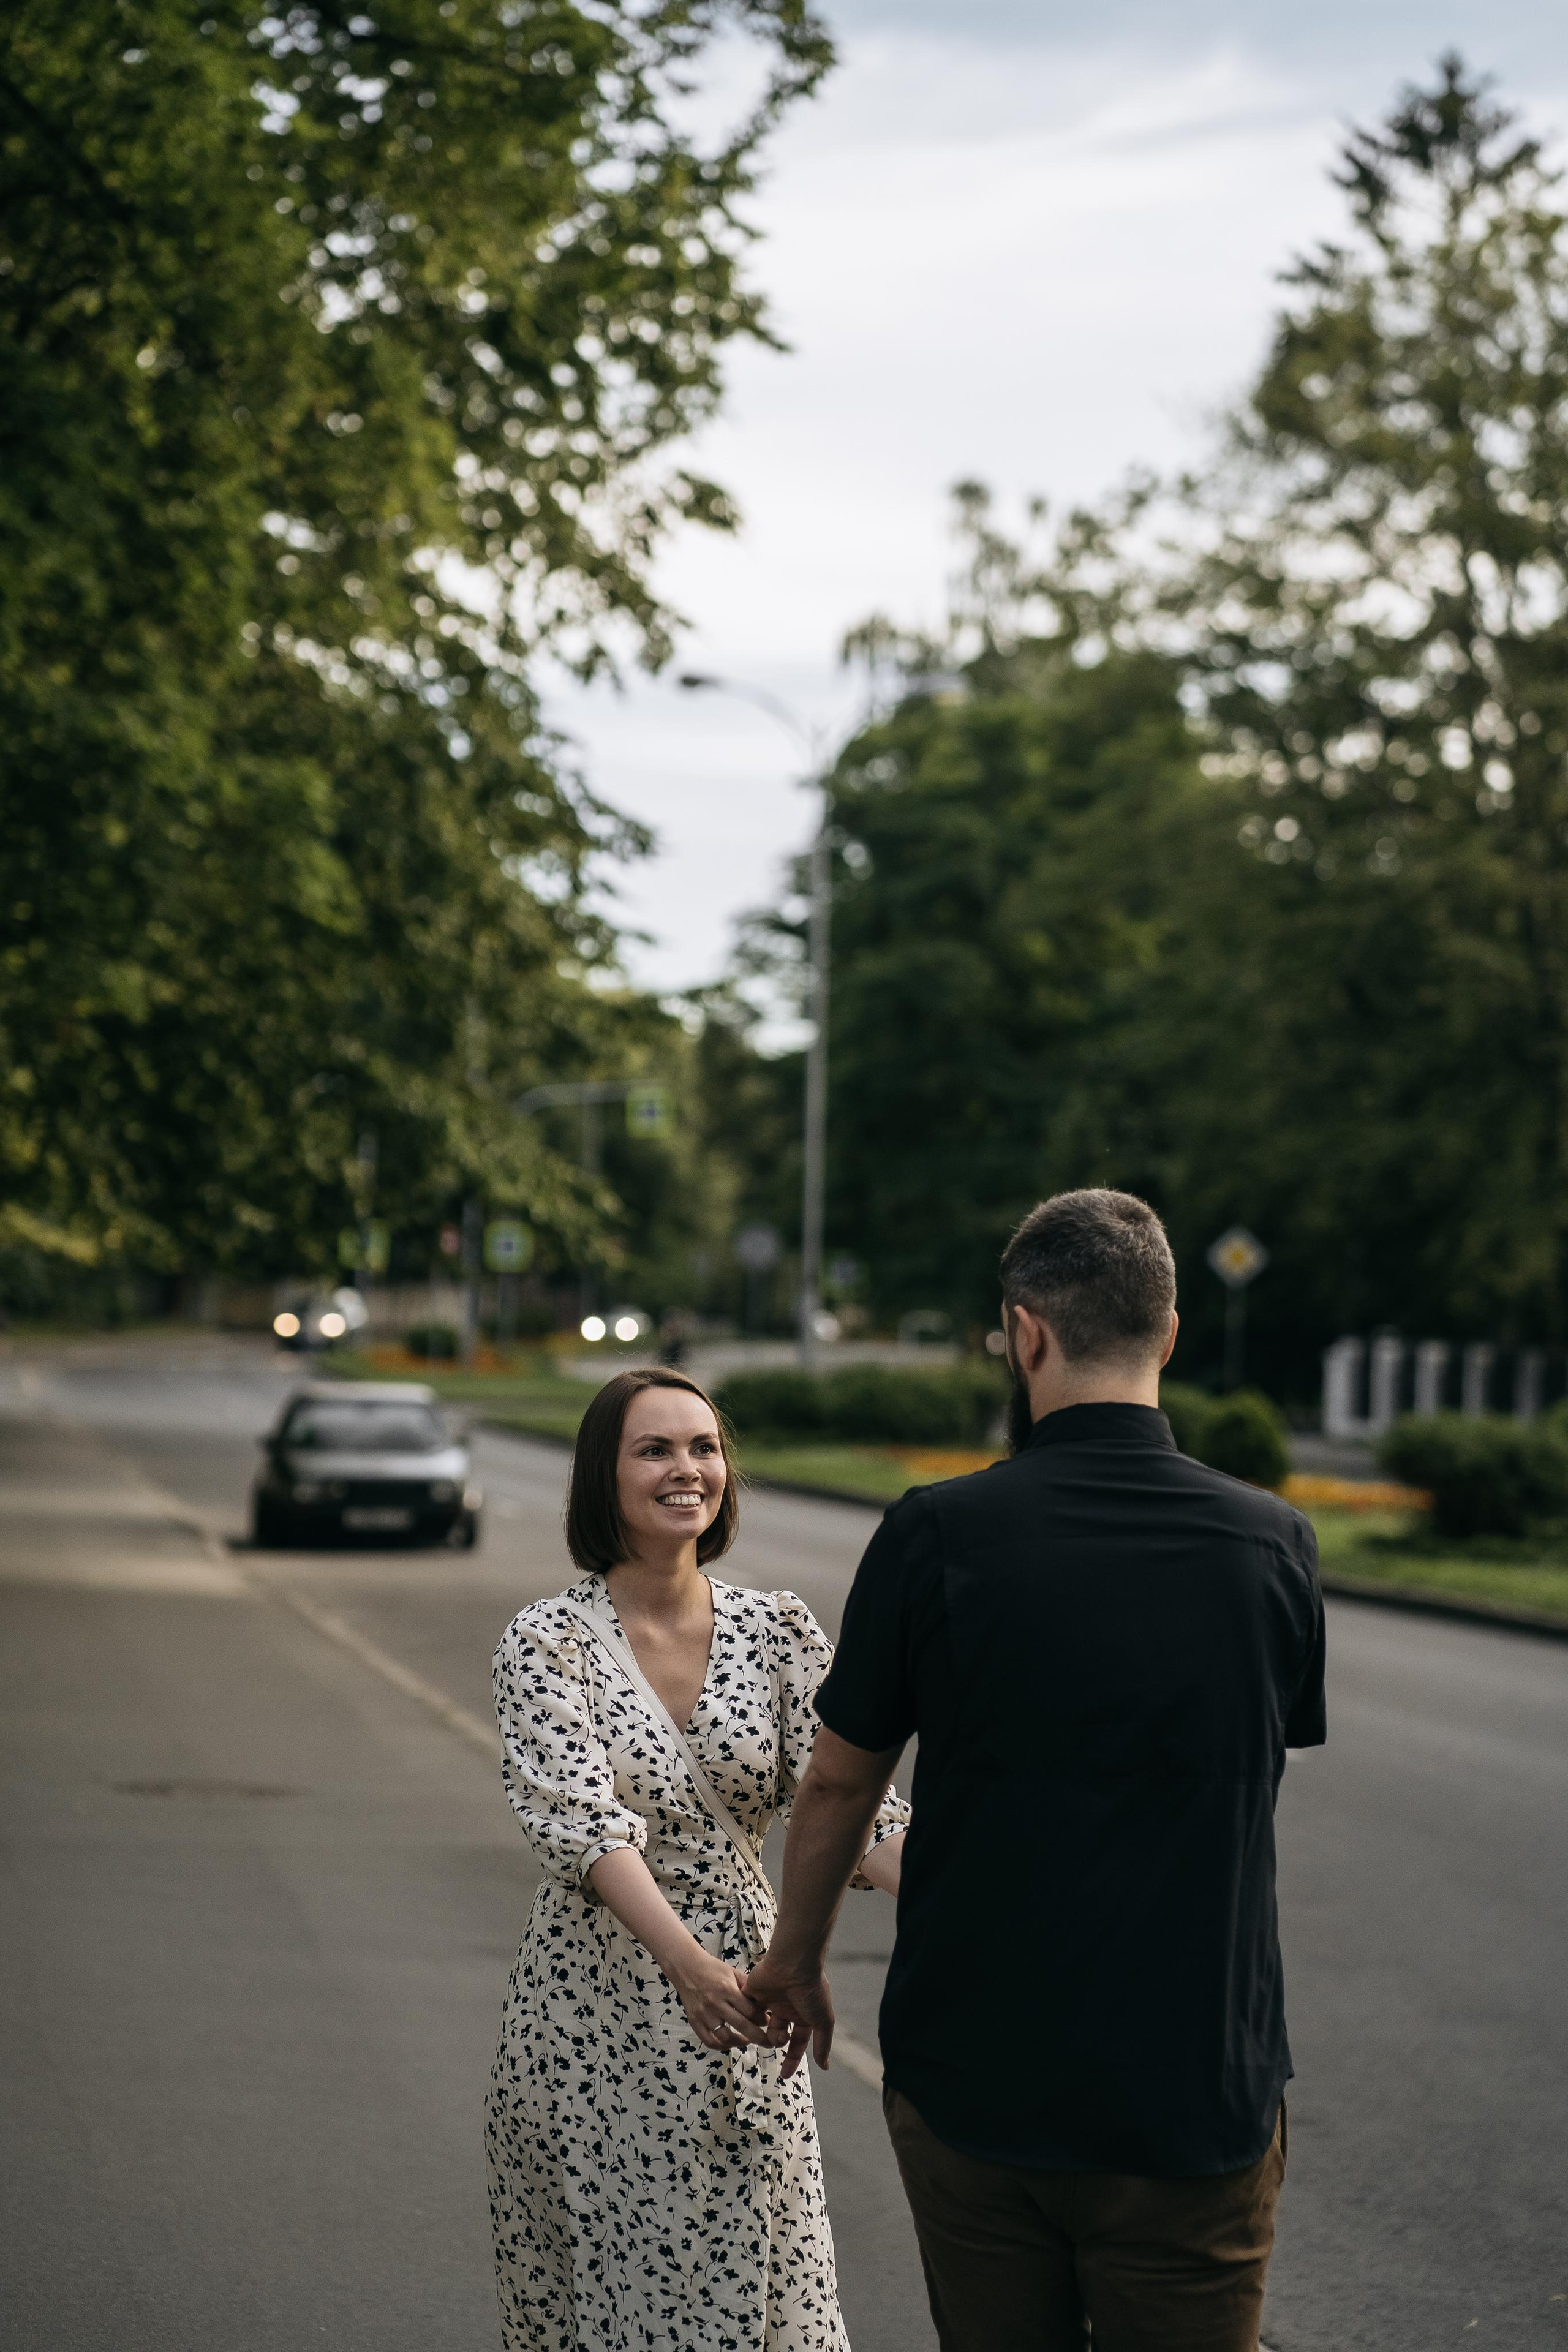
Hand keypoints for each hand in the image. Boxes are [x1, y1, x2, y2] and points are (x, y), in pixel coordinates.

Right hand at [666, 1941, 771, 2053]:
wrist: (686, 1967)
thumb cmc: (712, 1969)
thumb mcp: (733, 1972)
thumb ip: (748, 1987)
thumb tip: (764, 2003)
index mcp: (727, 1989)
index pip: (750, 2010)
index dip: (762, 2019)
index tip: (768, 2022)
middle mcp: (715, 2003)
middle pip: (741, 2026)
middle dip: (758, 2036)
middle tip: (768, 2041)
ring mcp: (704, 2015)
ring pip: (725, 2037)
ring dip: (740, 2042)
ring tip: (748, 2040)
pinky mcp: (694, 2022)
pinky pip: (709, 2041)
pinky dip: (721, 2046)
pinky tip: (730, 2043)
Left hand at [743, 1951, 834, 2079]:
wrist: (792, 1963)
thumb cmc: (810, 1990)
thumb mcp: (822, 2020)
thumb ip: (822, 2044)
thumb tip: (824, 2067)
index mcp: (803, 2014)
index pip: (797, 2042)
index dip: (792, 2059)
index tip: (785, 2075)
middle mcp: (786, 2007)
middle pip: (778, 2035)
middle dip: (778, 2042)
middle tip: (779, 2038)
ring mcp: (769, 1999)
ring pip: (762, 2026)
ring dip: (765, 2032)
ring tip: (770, 2026)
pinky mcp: (753, 1991)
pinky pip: (746, 2011)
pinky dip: (748, 2017)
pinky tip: (754, 2018)